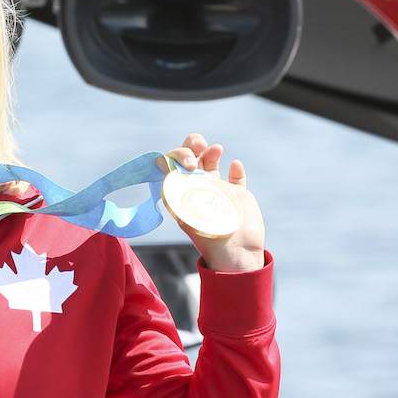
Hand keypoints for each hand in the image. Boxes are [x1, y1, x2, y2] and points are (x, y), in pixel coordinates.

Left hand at [162, 133, 264, 272]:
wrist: (237, 254)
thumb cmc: (208, 238)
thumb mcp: (186, 215)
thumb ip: (175, 191)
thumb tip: (160, 165)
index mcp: (181, 194)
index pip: (173, 168)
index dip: (177, 157)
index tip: (188, 161)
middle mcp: (197, 189)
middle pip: (192, 161)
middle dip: (192, 147)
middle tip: (198, 142)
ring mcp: (217, 191)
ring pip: (211, 164)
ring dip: (211, 152)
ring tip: (215, 148)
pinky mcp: (237, 195)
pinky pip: (236, 177)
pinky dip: (236, 169)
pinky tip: (235, 165)